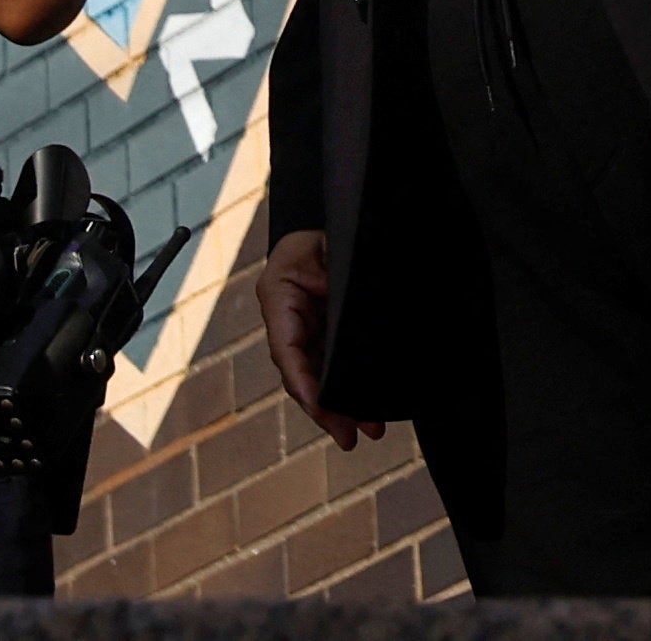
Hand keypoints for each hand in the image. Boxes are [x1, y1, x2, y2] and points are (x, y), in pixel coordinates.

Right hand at [258, 228, 360, 447]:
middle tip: (353, 437)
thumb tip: (361, 310)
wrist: (345, 211)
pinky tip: (370, 411)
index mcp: (279, 293)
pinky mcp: (324, 333)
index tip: (321, 408)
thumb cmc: (339, 220)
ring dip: (342, 406)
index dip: (304, 382)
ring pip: (319, 376)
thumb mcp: (337, 242)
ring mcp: (305, 327)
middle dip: (327, 409)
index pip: (287, 347)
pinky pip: (333, 367)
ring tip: (370, 432)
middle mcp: (288, 317)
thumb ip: (341, 275)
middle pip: (302, 372)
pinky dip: (348, 389)